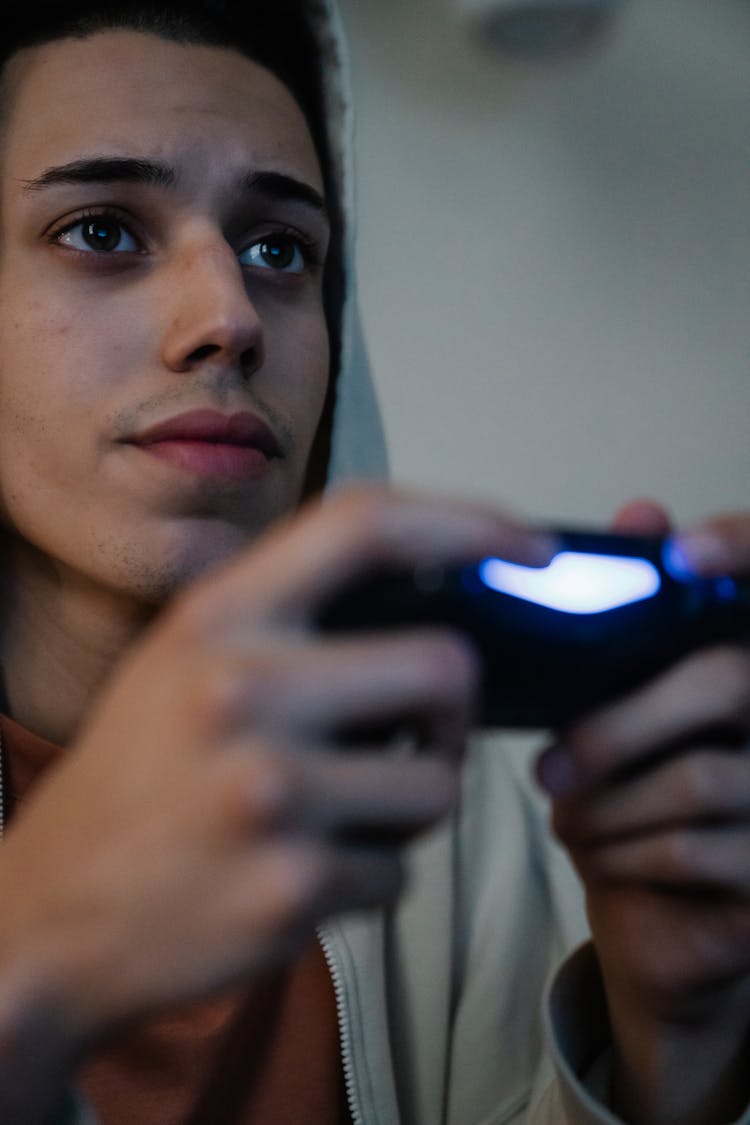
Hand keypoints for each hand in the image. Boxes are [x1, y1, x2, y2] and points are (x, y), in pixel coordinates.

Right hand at [0, 486, 551, 1051]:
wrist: (53, 917)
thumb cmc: (137, 781)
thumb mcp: (182, 662)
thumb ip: (287, 618)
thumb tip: (433, 597)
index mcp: (219, 617)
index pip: (367, 524)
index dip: (467, 520)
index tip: (529, 547)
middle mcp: (242, 689)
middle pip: (445, 667)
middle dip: (453, 713)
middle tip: (424, 735)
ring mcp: (269, 791)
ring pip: (440, 785)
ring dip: (410, 806)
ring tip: (341, 816)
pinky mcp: (293, 886)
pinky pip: (401, 873)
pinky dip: (372, 876)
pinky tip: (304, 875)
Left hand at [538, 501, 749, 1123]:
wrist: (672, 915)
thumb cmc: (649, 785)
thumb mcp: (634, 700)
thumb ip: (638, 614)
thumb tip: (640, 515)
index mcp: (747, 654)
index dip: (739, 548)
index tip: (683, 555)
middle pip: (722, 682)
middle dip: (617, 725)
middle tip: (547, 767)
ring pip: (697, 779)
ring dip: (606, 804)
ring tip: (566, 816)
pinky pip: (692, 849)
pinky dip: (622, 854)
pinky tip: (595, 854)